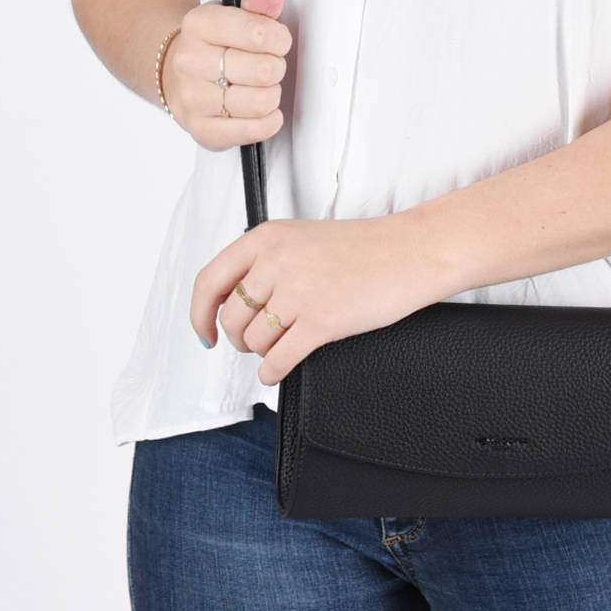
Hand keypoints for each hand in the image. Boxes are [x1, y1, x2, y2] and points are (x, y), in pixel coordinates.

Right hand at [161, 0, 290, 149]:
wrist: (178, 75)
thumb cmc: (214, 45)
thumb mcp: (233, 15)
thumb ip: (257, 5)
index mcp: (198, 24)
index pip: (259, 33)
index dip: (280, 39)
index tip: (277, 42)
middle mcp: (189, 61)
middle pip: (264, 70)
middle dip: (276, 68)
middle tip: (269, 66)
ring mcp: (192, 97)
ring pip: (260, 102)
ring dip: (272, 96)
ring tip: (262, 87)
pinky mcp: (201, 129)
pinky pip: (252, 131)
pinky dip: (268, 122)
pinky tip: (262, 111)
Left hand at [190, 212, 447, 385]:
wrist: (411, 251)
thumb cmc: (365, 247)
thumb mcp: (302, 239)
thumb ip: (266, 262)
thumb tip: (233, 302)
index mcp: (267, 237)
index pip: (209, 281)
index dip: (199, 314)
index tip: (205, 332)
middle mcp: (276, 262)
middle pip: (231, 318)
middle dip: (239, 338)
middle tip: (252, 342)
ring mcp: (299, 291)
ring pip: (254, 340)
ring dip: (263, 352)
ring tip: (280, 347)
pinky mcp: (322, 320)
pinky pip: (279, 359)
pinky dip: (273, 372)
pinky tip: (278, 371)